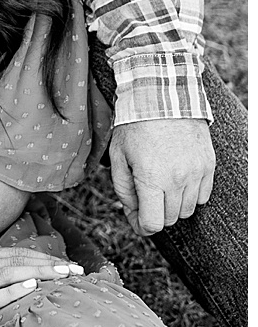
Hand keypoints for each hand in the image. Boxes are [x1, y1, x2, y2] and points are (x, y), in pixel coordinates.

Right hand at [0, 245, 83, 326]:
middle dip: (49, 263)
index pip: (14, 253)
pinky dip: (14, 290)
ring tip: (63, 276)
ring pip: (8, 274)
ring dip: (39, 273)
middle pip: (15, 261)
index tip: (67, 263)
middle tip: (76, 270)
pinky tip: (32, 287)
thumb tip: (14, 260)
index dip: (43, 256)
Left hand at [109, 117, 213, 234]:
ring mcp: (197, 173)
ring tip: (159, 186)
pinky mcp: (208, 165)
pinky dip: (189, 195)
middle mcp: (178, 179)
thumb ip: (124, 190)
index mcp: (151, 178)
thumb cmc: (134, 128)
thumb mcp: (118, 158)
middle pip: (170, 219)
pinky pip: (203, 196)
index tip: (136, 220)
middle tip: (143, 199)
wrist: (162, 99)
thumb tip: (133, 212)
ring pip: (187, 210)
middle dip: (154, 214)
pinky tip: (176, 180)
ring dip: (172, 205)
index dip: (142, 227)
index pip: (153, 223)